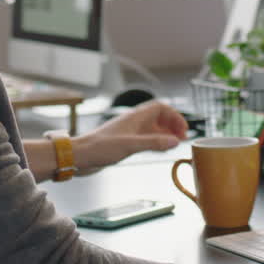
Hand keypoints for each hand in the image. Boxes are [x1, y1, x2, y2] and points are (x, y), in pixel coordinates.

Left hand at [73, 100, 187, 170]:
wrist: (80, 155)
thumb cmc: (100, 148)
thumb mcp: (130, 146)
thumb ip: (153, 143)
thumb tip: (175, 141)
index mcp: (135, 117)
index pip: (161, 108)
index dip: (174, 116)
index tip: (183, 129)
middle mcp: (134, 122)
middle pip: (159, 117)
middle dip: (172, 125)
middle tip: (182, 138)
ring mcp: (130, 131)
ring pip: (153, 128)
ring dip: (166, 133)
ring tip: (175, 143)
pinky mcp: (126, 141)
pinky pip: (146, 138)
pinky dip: (156, 141)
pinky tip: (159, 149)